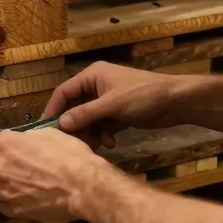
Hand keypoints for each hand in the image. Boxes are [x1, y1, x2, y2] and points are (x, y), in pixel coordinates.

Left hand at [0, 128, 102, 219]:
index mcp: (6, 145)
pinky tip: (20, 199)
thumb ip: (27, 138)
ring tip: (7, 185)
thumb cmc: (70, 155)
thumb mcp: (49, 135)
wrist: (83, 186)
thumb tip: (19, 139)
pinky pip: (1, 206)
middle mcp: (0, 167)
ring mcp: (5, 191)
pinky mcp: (14, 210)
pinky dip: (8, 203)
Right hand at [41, 62, 185, 149]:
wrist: (176, 102)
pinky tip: (110, 142)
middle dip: (75, 126)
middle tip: (73, 143)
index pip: (64, 92)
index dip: (54, 109)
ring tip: (94, 145)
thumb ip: (85, 114)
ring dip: (90, 133)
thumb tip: (61, 123)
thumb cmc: (143, 96)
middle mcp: (96, 87)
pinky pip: (101, 125)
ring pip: (88, 119)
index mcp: (92, 76)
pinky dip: (102, 134)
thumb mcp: (112, 105)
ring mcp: (107, 101)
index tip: (46, 128)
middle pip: (75, 107)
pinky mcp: (117, 113)